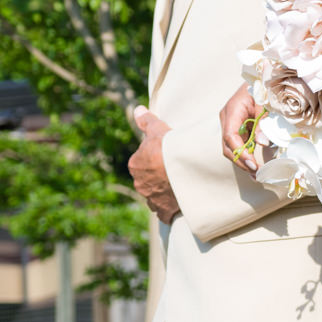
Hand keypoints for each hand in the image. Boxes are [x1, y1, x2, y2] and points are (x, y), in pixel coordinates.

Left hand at [128, 106, 179, 224]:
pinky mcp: (163, 212)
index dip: (155, 156)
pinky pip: (165, 211)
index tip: (168, 155)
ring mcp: (151, 200)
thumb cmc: (170, 149)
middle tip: (175, 169)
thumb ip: (146, 121)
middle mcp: (140, 184)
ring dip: (164, 192)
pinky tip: (179, 202)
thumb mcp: (158, 130)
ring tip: (179, 185)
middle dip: (158, 176)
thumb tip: (137, 110)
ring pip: (155, 195)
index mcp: (135, 165)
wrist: (187, 172)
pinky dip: (170, 207)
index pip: (143, 160)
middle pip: (149, 178)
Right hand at [219, 82, 261, 171]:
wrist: (262, 79)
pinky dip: (247, 155)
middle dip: (241, 161)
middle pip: (228, 146)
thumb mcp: (266, 104)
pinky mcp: (238, 128)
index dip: (239, 152)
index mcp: (232, 110)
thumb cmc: (264, 88)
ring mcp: (231, 124)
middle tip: (256, 174)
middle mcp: (227, 119)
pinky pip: (239, 145)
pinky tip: (256, 166)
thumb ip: (263, 122)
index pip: (229, 136)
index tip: (252, 164)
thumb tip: (261, 143)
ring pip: (232, 148)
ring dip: (244, 161)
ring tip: (257, 175)